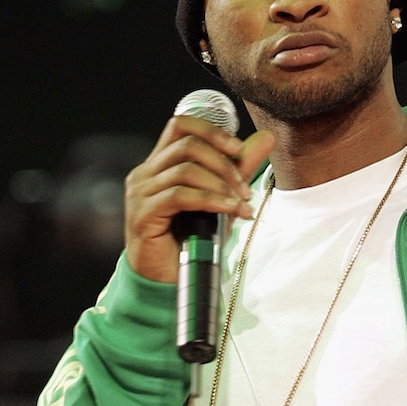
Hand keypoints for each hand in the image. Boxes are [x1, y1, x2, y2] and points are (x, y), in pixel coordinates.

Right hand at [124, 114, 275, 282]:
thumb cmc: (191, 240)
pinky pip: (180, 196)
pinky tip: (229, 210)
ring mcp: (141, 193)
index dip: (211, 130)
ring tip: (240, 204)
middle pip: (187, 144)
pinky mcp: (143, 214)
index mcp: (159, 165)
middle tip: (245, 189)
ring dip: (221, 184)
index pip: (180, 125)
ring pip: (185, 169)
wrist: (167, 280)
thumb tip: (265, 138)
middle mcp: (145, 173)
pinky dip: (210, 200)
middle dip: (224, 163)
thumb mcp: (221, 199)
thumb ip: (239, 168)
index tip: (238, 149)